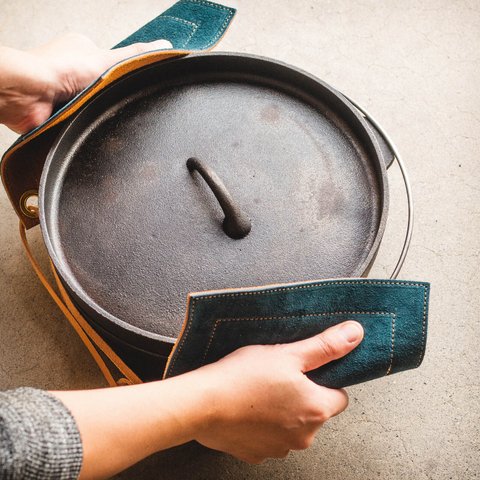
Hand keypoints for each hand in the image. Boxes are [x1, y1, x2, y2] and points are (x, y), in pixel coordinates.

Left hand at [0, 34, 170, 133]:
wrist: (28, 92)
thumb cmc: (57, 69)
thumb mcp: (108, 60)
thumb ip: (135, 56)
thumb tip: (164, 47)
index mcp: (81, 51)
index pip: (111, 65)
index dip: (122, 76)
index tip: (129, 85)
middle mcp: (70, 70)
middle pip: (102, 88)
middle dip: (108, 97)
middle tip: (111, 101)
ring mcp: (62, 92)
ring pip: (91, 106)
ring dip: (95, 111)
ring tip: (95, 111)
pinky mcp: (57, 113)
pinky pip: (77, 122)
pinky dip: (82, 124)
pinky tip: (83, 121)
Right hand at [191, 321, 363, 463]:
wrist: (202, 404)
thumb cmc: (243, 377)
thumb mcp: (288, 353)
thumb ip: (325, 346)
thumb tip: (355, 334)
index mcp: (316, 410)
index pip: (339, 396)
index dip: (323, 380)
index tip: (304, 370)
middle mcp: (304, 436)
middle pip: (314, 411)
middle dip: (301, 395)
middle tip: (277, 376)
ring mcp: (279, 449)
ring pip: (291, 425)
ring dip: (282, 411)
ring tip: (258, 391)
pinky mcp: (256, 454)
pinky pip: (268, 437)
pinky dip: (262, 425)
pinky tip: (247, 408)